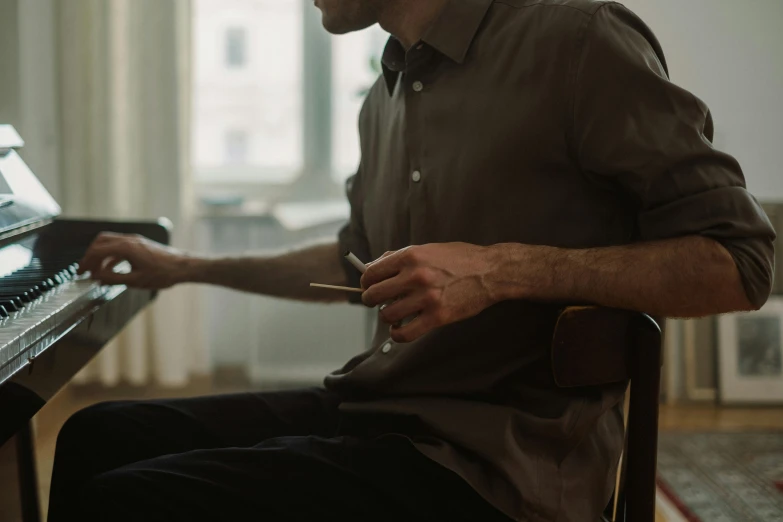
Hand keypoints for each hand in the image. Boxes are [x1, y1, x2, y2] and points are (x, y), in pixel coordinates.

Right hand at [78, 232, 189, 288]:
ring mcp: (135, 241)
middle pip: (101, 242)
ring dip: (100, 255)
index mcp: (126, 247)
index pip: (98, 250)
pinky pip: (119, 247)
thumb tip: (96, 277)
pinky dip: (111, 256)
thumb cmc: (163, 273)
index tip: (80, 272)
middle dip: (90, 255)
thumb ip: (113, 279)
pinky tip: (110, 269)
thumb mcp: (135, 280)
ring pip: (110, 243)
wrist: (183, 266)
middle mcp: (129, 240)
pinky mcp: (140, 245)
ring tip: (96, 271)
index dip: (86, 262)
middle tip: (85, 270)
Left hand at [361, 243, 499, 342]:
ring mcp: (426, 297)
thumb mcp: (429, 249)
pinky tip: (400, 329)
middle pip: (373, 294)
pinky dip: (397, 334)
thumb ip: (401, 257)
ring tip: (394, 314)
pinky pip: (405, 333)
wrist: (490, 272)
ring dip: (386, 317)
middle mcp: (415, 276)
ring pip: (387, 315)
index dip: (366, 282)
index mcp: (410, 256)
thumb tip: (374, 266)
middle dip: (371, 300)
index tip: (369, 287)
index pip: (371, 273)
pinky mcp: (437, 317)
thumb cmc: (461, 259)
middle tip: (378, 302)